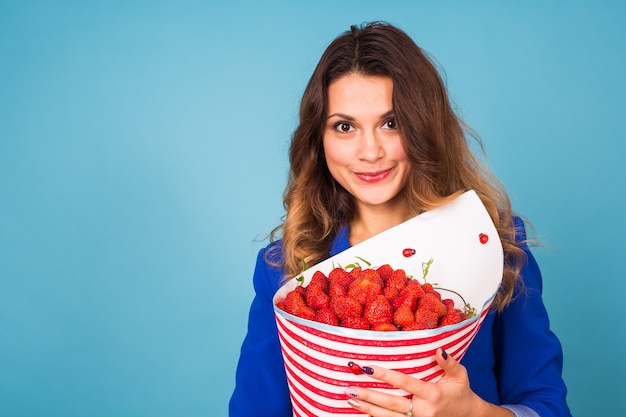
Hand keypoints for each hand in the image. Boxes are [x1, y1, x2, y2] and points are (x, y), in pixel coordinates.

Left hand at [345, 348, 512, 416]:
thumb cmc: (461, 393)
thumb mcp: (460, 376)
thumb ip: (449, 363)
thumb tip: (438, 350)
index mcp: (432, 394)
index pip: (404, 383)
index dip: (385, 376)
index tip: (368, 368)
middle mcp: (422, 410)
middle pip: (390, 403)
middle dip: (368, 396)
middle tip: (350, 388)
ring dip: (367, 409)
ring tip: (350, 400)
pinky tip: (362, 411)